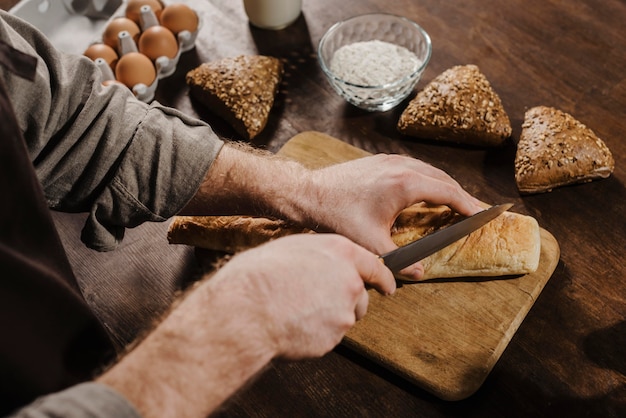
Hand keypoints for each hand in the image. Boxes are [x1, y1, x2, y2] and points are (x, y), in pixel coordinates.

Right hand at [213, 233, 394, 358]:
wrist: (246, 311)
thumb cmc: (258, 277)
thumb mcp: (289, 250)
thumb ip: (316, 258)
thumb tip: (317, 265)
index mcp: (339, 252)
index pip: (375, 266)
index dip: (383, 278)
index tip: (388, 286)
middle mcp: (349, 280)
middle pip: (360, 296)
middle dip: (346, 302)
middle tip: (316, 301)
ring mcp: (344, 311)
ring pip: (344, 318)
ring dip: (329, 318)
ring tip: (297, 311)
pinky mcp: (334, 337)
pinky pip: (328, 337)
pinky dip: (315, 334)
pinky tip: (293, 325)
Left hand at [302, 154, 483, 278]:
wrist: (308, 192)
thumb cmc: (337, 216)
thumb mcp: (370, 243)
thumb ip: (399, 260)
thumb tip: (421, 274)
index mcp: (405, 184)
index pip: (448, 192)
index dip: (468, 205)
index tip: (482, 215)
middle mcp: (401, 166)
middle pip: (443, 179)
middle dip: (460, 195)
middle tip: (474, 211)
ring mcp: (390, 160)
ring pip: (429, 170)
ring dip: (444, 185)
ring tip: (454, 202)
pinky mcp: (380, 160)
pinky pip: (414, 167)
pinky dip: (428, 179)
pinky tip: (426, 192)